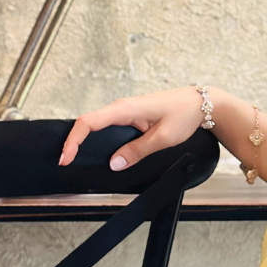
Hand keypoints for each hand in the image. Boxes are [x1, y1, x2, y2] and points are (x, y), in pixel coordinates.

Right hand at [59, 87, 205, 170]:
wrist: (201, 103)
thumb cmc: (184, 114)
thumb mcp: (163, 138)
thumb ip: (137, 151)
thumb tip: (115, 163)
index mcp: (126, 109)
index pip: (89, 122)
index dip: (73, 140)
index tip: (66, 157)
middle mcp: (122, 107)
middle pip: (87, 122)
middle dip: (73, 141)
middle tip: (66, 161)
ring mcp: (125, 111)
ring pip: (97, 124)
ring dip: (84, 139)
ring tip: (74, 156)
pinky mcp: (131, 116)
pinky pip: (108, 126)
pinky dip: (97, 137)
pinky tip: (96, 148)